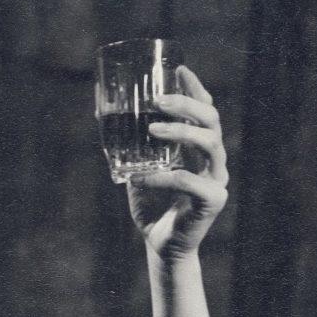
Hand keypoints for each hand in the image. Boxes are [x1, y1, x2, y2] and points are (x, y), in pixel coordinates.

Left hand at [126, 66, 228, 261]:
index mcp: (199, 148)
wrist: (161, 247)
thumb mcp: (137, 170)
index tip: (179, 70)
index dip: (195, 88)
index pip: (205, 109)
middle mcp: (212, 160)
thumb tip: (100, 116)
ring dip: (181, 131)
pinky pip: (189, 181)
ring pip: (209, 143)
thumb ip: (127, 147)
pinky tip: (140, 178)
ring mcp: (216, 179)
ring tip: (152, 129)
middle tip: (158, 101)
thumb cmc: (151, 207)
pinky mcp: (212, 200)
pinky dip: (163, 177)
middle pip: (211, 119)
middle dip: (187, 104)